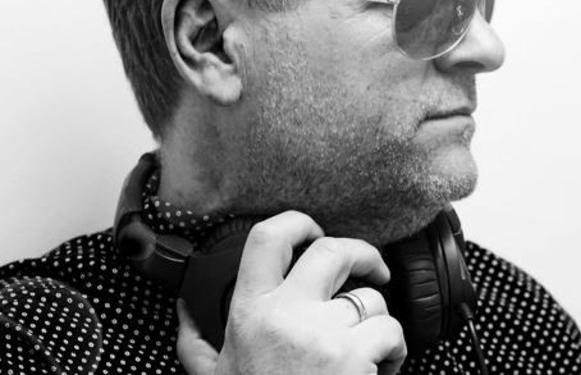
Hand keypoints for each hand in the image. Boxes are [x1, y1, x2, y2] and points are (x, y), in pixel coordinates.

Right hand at [176, 211, 406, 374]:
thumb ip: (197, 341)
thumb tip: (185, 309)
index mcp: (249, 312)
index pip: (268, 238)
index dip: (297, 222)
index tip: (314, 231)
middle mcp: (284, 316)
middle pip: (332, 250)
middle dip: (363, 254)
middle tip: (372, 270)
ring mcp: (321, 336)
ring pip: (369, 298)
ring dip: (376, 319)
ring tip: (365, 345)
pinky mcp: (354, 359)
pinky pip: (389, 330)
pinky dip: (393, 348)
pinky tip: (381, 366)